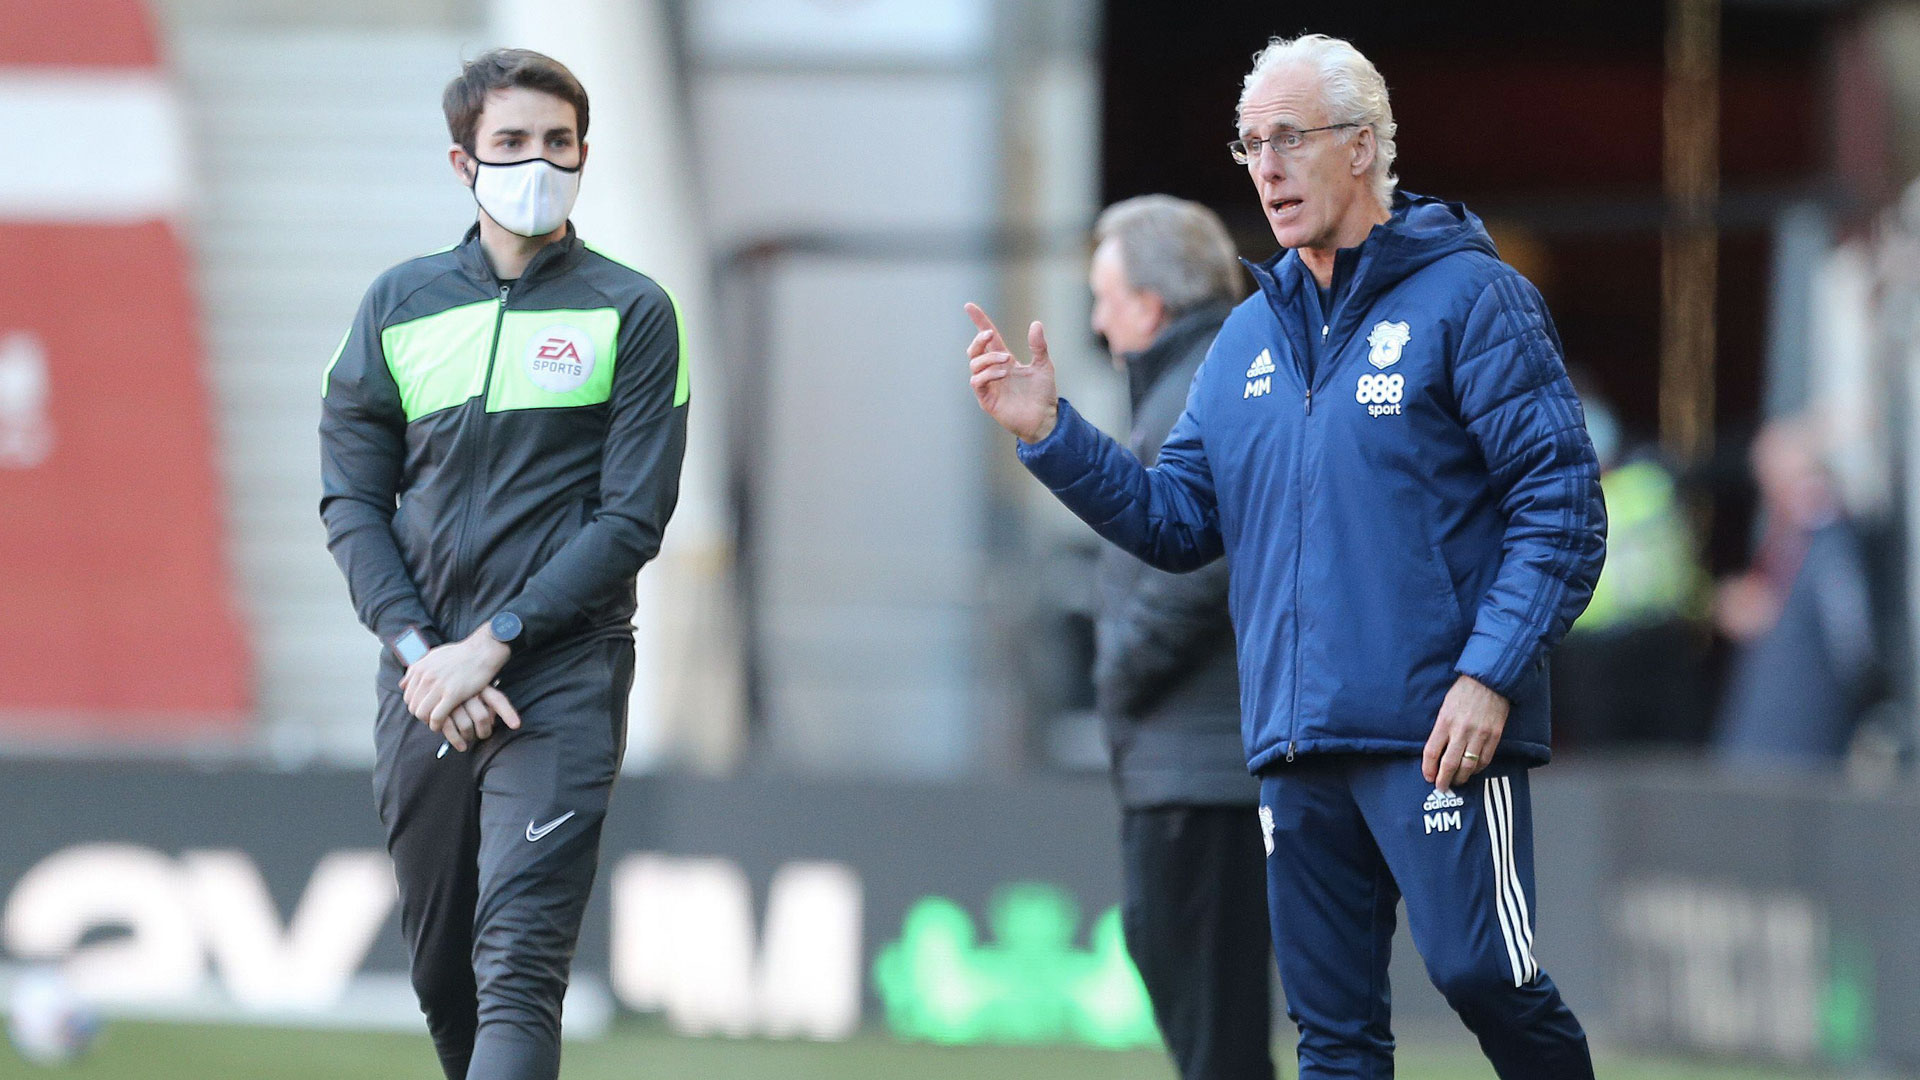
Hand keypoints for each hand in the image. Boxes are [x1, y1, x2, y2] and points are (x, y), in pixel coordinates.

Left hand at [399, 629, 511, 738]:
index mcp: (420, 668)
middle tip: (433, 716)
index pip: (408, 696)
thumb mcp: (434, 655)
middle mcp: (425, 677)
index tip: (426, 708)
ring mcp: (438, 686)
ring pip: (422, 713)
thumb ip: (418, 669)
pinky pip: (436, 717)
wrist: (482, 650)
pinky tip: (442, 725)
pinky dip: (437, 725)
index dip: (416, 705)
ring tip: (437, 721)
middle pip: (413, 706)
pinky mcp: (452, 695)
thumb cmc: (461, 653)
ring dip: (428, 721)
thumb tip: (403, 683)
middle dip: (422, 714)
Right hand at [433, 686, 522, 752]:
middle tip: (483, 735)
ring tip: (469, 739)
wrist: (436, 677)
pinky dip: (456, 740)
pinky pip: (449, 729)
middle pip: (482, 717)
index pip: (497, 700)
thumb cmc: (460, 688)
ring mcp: (451, 700)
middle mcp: (466, 692)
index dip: (508, 712)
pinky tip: (461, 745)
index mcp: (479, 686)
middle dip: (484, 731)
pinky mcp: (436, 709)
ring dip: (469, 737)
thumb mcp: (477, 690)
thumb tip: (491, 721)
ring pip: (466, 726)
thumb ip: (487, 704)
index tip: (515, 725)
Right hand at [965, 303, 1057, 442]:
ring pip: (974, 364)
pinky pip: (977, 382)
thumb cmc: (1043, 394)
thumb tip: (1036, 323)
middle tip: (990, 334)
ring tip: (1006, 360)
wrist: (1045, 419)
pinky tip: (1002, 373)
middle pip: (975, 349)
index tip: (969, 306)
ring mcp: (988, 385)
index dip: (979, 321)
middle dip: (979, 339)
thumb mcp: (1043, 365)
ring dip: (987, 358)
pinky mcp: (987, 399)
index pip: (988, 338)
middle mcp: (994, 370)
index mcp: (1004, 360)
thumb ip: (1038, 346)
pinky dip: (987, 374)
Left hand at [1422, 674, 1507, 792]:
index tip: (1428, 777)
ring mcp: (1479, 735)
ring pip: (1468, 766)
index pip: (1432, 752)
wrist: (1489, 681)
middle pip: (1449, 764)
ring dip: (1461, 778)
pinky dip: (1477, 769)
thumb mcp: (1445, 707)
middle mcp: (1461, 731)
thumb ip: (1441, 728)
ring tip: (1457, 782)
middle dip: (1444, 780)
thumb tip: (1437, 751)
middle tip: (1441, 787)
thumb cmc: (1463, 692)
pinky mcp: (1494, 736)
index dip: (1428, 769)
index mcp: (1445, 721)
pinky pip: (1485, 760)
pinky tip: (1472, 771)